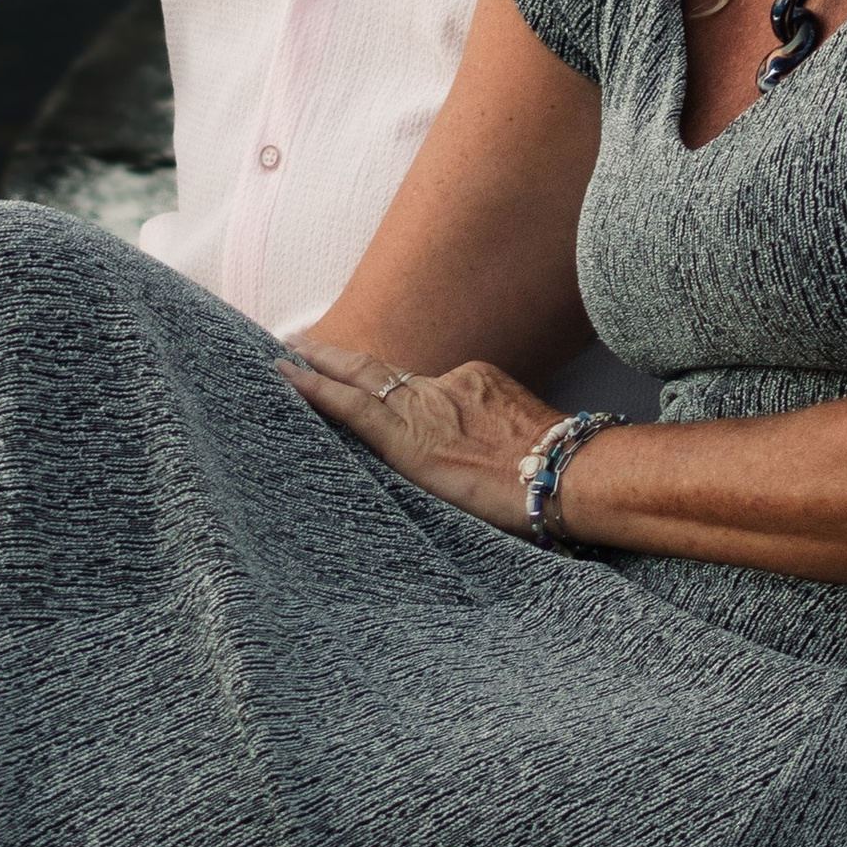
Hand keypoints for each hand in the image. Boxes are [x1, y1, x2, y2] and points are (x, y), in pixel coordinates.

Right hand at [280, 341, 561, 535]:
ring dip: (379, 378)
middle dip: (325, 357)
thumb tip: (394, 433)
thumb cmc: (505, 502)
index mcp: (413, 441)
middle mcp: (427, 405)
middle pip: (365, 372)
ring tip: (359, 381)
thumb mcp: (440, 494)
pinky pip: (448, 382)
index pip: (352, 405)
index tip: (280, 368)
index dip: (314, 387)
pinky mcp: (481, 373)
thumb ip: (409, 459)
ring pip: (406, 378)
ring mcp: (455, 383)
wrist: (566, 473)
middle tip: (291, 343)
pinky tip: (456, 420)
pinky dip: (440, 396)